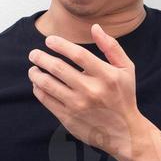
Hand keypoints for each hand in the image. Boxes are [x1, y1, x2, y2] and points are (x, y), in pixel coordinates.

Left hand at [27, 24, 144, 160]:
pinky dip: (38, 89)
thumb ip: (111, 47)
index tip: (49, 40)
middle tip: (33, 54)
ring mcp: (78, 105)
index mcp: (106, 76)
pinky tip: (38, 84)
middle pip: (58, 68)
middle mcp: (91, 90)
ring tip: (33, 69)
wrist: (124, 132)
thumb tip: (95, 27)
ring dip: (36, 73)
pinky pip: (46, 100)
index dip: (60, 44)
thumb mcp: (126, 69)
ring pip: (48, 84)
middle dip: (41, 57)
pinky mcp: (69, 118)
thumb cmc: (123, 96)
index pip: (78, 54)